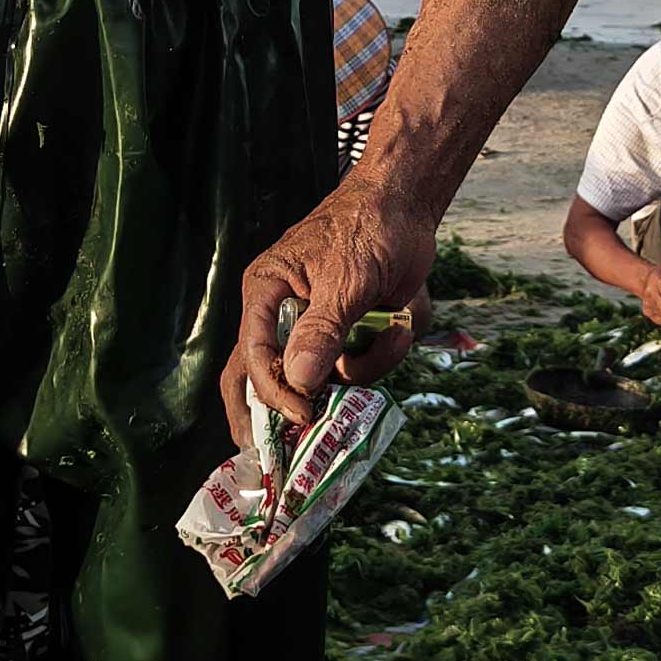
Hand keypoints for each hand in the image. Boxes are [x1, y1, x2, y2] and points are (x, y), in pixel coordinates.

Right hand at [225, 172, 437, 442]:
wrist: (407, 206)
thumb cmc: (368, 227)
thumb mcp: (346, 279)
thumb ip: (322, 329)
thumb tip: (298, 380)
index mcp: (266, 292)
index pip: (253, 354)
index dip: (272, 391)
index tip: (301, 414)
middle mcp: (283, 313)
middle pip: (259, 373)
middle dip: (271, 410)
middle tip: (267, 455)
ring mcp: (316, 326)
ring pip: (326, 375)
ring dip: (364, 366)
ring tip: (395, 331)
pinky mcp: (347, 332)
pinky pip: (358, 363)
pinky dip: (384, 352)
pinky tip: (401, 326)